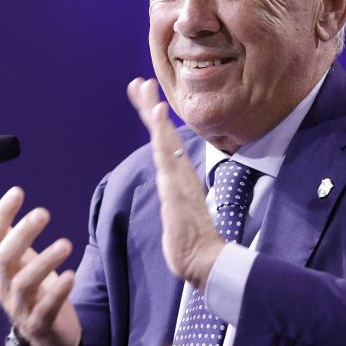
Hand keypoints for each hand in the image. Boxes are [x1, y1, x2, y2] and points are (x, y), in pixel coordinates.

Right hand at [0, 187, 81, 345]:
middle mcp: (4, 286)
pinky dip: (57, 293)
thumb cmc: (32, 291)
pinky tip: (71, 275)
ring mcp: (20, 307)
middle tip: (43, 212)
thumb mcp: (17, 260)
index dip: (1, 215)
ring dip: (45, 262)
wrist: (47, 337)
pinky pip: (46, 309)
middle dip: (22, 235)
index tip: (17, 191)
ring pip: (24, 284)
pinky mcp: (41, 324)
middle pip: (4, 259)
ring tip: (66, 244)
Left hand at [126, 77, 224, 288]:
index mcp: (179, 180)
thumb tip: (174, 200)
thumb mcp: (179, 218)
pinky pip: (167, 154)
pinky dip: (162, 132)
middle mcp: (179, 175)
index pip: (164, 145)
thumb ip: (176, 204)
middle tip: (140, 82)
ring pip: (164, 139)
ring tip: (146, 90)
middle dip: (150, 108)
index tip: (147, 99)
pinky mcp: (177, 187)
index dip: (155, 123)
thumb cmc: (192, 245)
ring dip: (154, 114)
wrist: (205, 262)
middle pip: (162, 134)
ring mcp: (179, 179)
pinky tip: (157, 114)